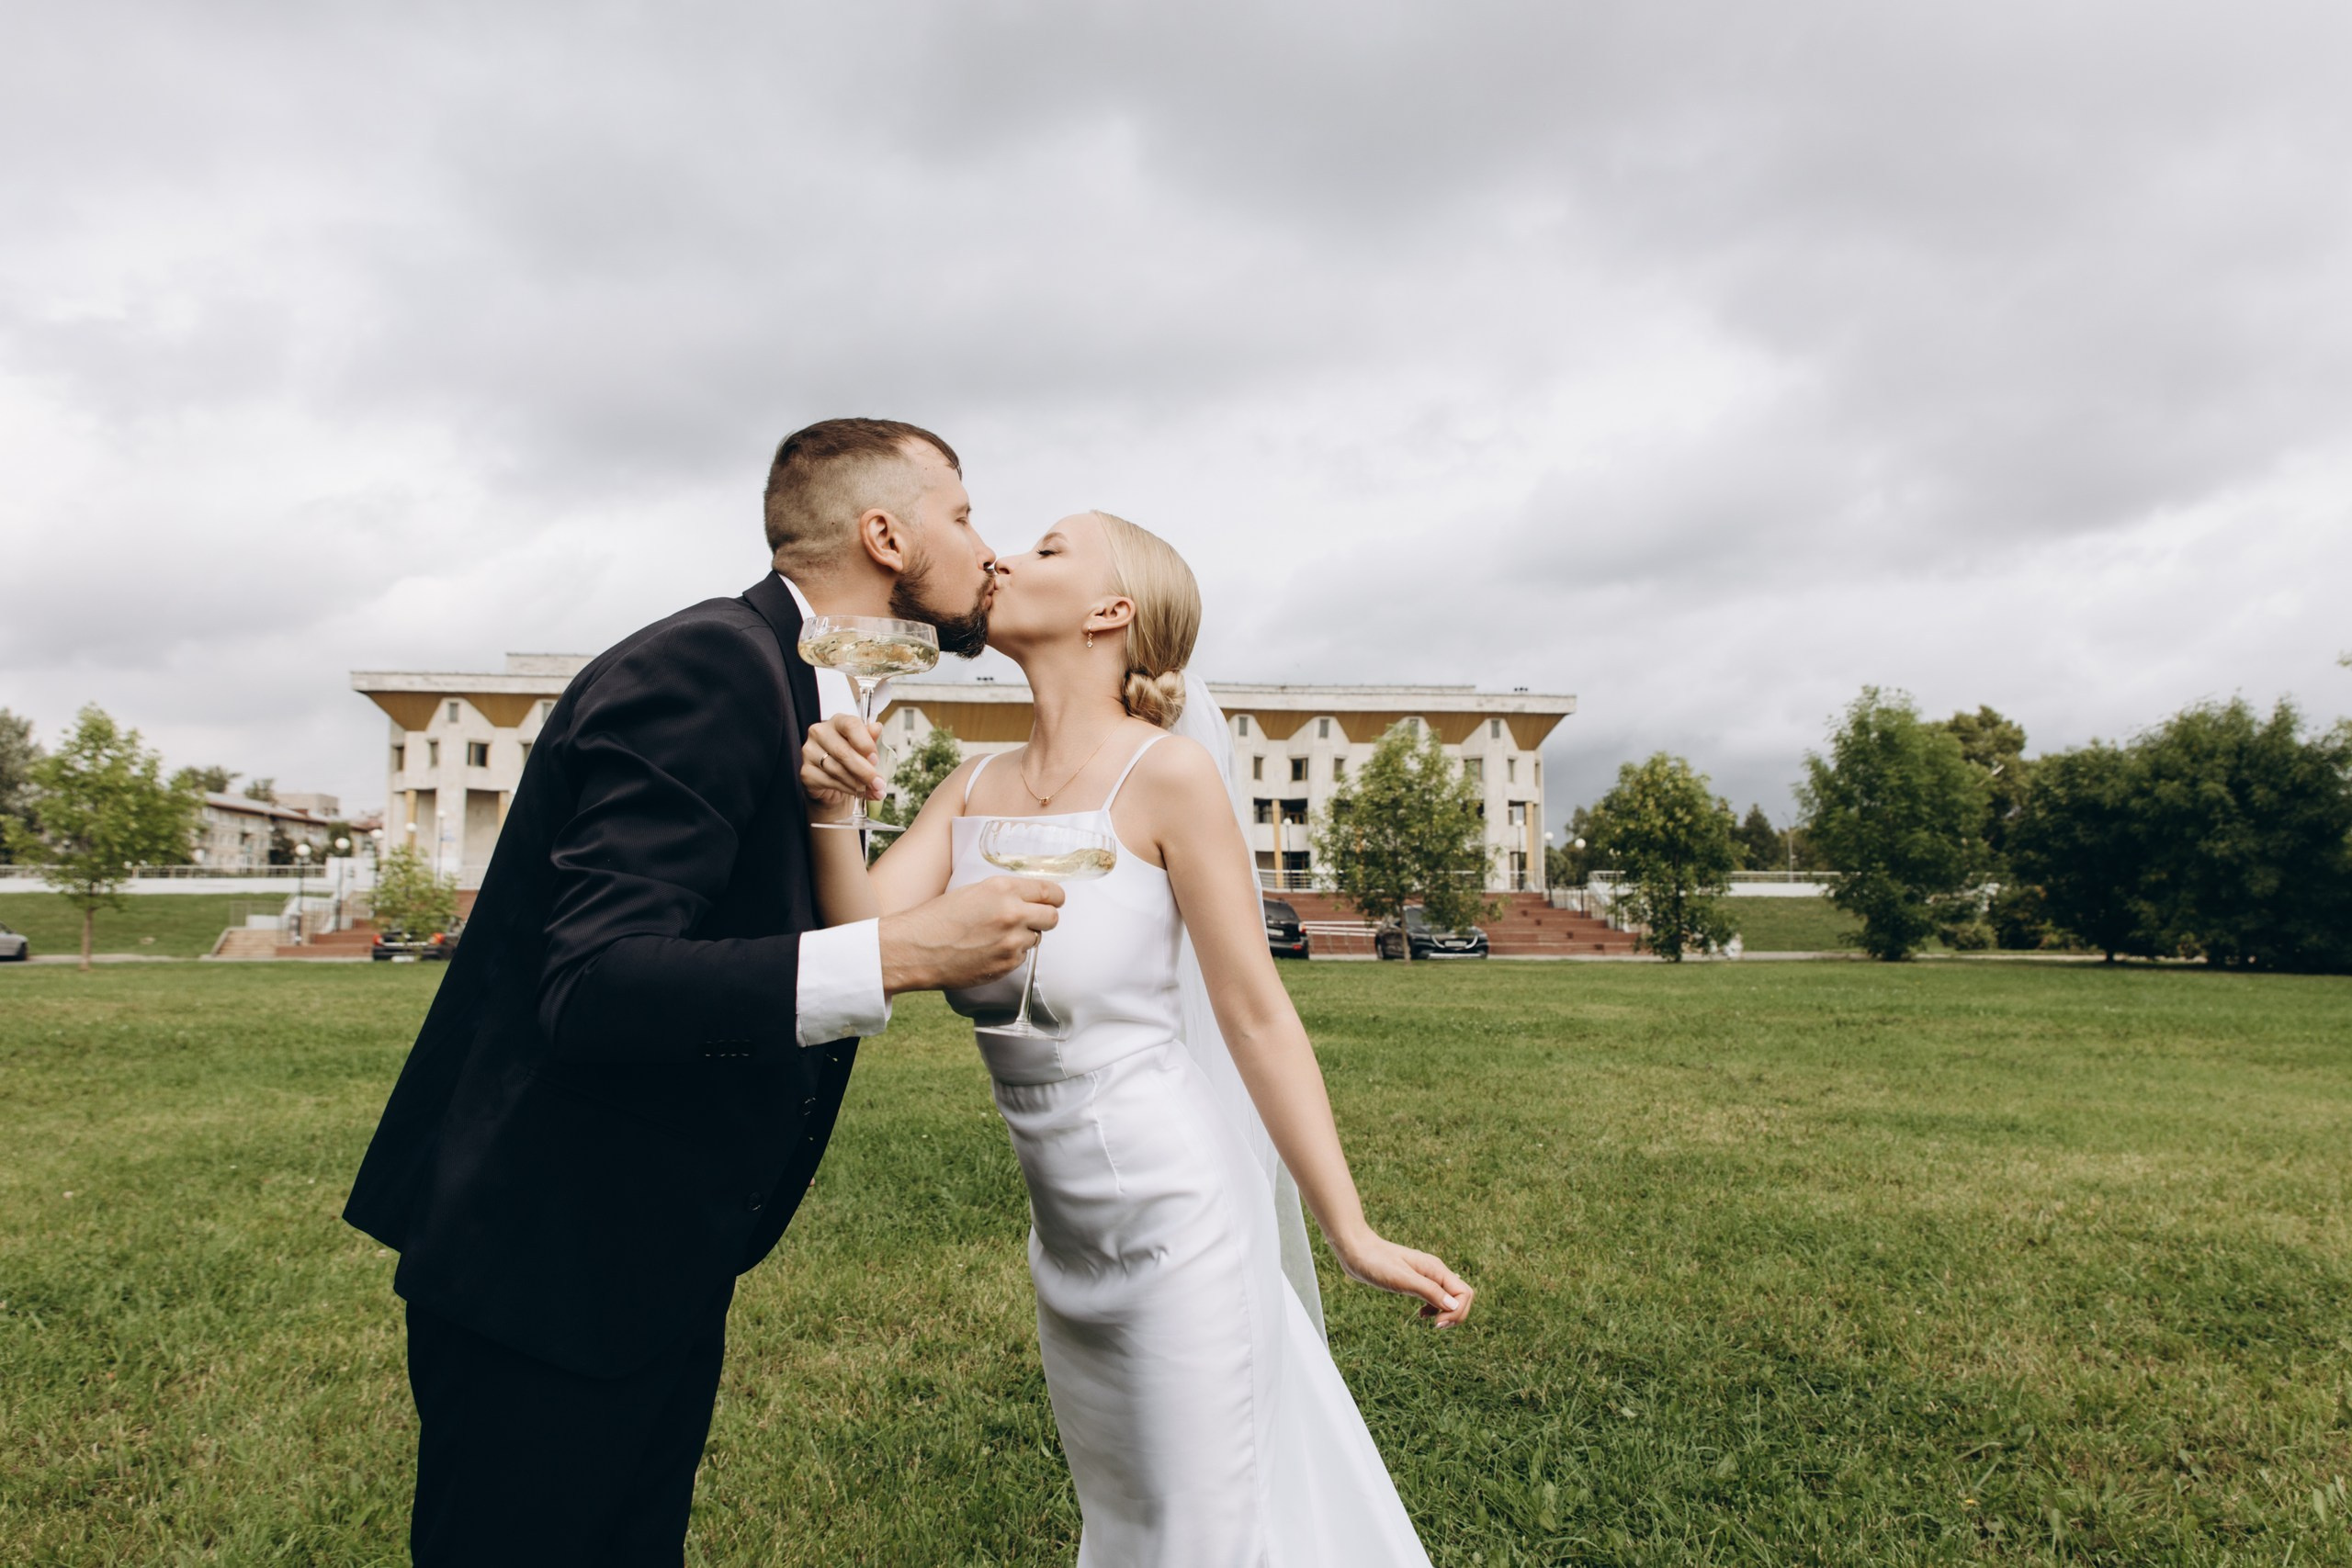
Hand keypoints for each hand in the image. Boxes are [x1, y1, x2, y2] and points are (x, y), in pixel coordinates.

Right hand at [801, 714, 884, 820]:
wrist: (832, 781)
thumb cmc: (850, 759)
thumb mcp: (863, 747)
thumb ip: (870, 738)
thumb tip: (877, 727)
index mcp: (838, 722)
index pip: (851, 725)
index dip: (865, 743)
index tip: (875, 759)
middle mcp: (820, 733)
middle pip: (843, 752)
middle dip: (865, 771)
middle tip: (879, 783)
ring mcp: (809, 752)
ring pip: (837, 770)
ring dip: (859, 783)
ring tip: (874, 790)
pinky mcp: (806, 772)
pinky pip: (830, 782)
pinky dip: (848, 789)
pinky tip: (859, 793)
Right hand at [878, 876, 1064, 994]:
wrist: (916, 948)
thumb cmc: (938, 917)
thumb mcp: (973, 891)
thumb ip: (1004, 894)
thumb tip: (1029, 898)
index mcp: (1003, 889)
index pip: (1050, 892)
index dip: (1054, 897)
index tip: (1054, 900)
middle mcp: (1012, 914)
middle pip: (1052, 917)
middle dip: (1044, 917)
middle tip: (1031, 919)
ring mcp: (1011, 942)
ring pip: (1036, 938)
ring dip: (1024, 937)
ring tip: (996, 936)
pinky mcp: (1006, 965)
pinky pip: (1021, 958)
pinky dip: (1010, 954)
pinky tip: (988, 950)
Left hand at [1334, 1233, 1473, 1327]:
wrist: (1356, 1251)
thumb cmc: (1377, 1263)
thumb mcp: (1402, 1279)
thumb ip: (1429, 1291)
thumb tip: (1453, 1306)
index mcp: (1435, 1269)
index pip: (1464, 1293)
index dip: (1457, 1312)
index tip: (1437, 1324)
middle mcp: (1434, 1272)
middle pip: (1461, 1296)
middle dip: (1456, 1314)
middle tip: (1437, 1327)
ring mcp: (1425, 1276)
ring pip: (1449, 1298)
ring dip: (1446, 1313)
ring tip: (1430, 1323)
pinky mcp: (1415, 1281)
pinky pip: (1435, 1297)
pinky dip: (1434, 1309)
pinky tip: (1421, 1315)